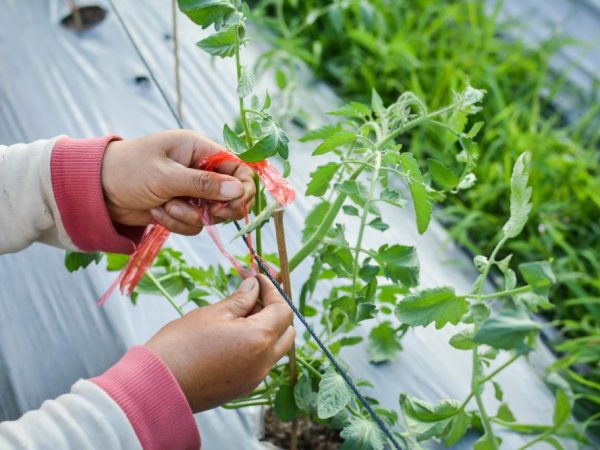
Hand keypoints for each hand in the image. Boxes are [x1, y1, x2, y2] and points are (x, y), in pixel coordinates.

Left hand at [101, 130, 255, 234]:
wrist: (96, 191)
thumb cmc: (128, 170)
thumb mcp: (166, 176)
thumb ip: (204, 185)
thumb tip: (240, 190)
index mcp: (199, 150)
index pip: (238, 168)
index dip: (243, 188)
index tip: (233, 205)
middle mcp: (200, 170)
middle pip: (231, 194)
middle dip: (219, 208)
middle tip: (208, 214)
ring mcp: (191, 192)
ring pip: (211, 214)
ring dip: (188, 216)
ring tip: (165, 206)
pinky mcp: (181, 209)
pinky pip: (193, 224)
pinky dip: (176, 223)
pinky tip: (156, 212)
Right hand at [145, 275, 294, 411]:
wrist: (157, 386)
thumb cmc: (182, 344)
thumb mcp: (214, 313)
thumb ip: (241, 299)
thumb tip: (254, 285)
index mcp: (260, 339)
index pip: (283, 310)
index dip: (273, 291)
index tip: (257, 279)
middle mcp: (264, 362)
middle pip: (286, 331)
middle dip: (274, 311)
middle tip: (251, 297)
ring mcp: (254, 378)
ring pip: (275, 349)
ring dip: (266, 329)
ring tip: (238, 316)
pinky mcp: (242, 388)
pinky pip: (261, 363)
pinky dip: (256, 346)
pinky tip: (232, 336)